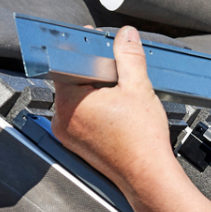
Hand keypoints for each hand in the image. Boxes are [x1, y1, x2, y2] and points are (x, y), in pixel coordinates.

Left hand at [51, 26, 181, 195]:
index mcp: (70, 102)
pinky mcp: (77, 143)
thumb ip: (129, 56)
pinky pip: (81, 116)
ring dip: (96, 91)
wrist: (148, 175)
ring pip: (78, 99)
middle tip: (117, 74)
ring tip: (120, 98)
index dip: (83, 48)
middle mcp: (62, 119)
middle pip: (72, 80)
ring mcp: (68, 133)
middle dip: (94, 71)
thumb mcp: (138, 87)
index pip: (67, 63)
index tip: (94, 41)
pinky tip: (117, 113)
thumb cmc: (141, 141)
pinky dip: (96, 109)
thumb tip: (126, 36)